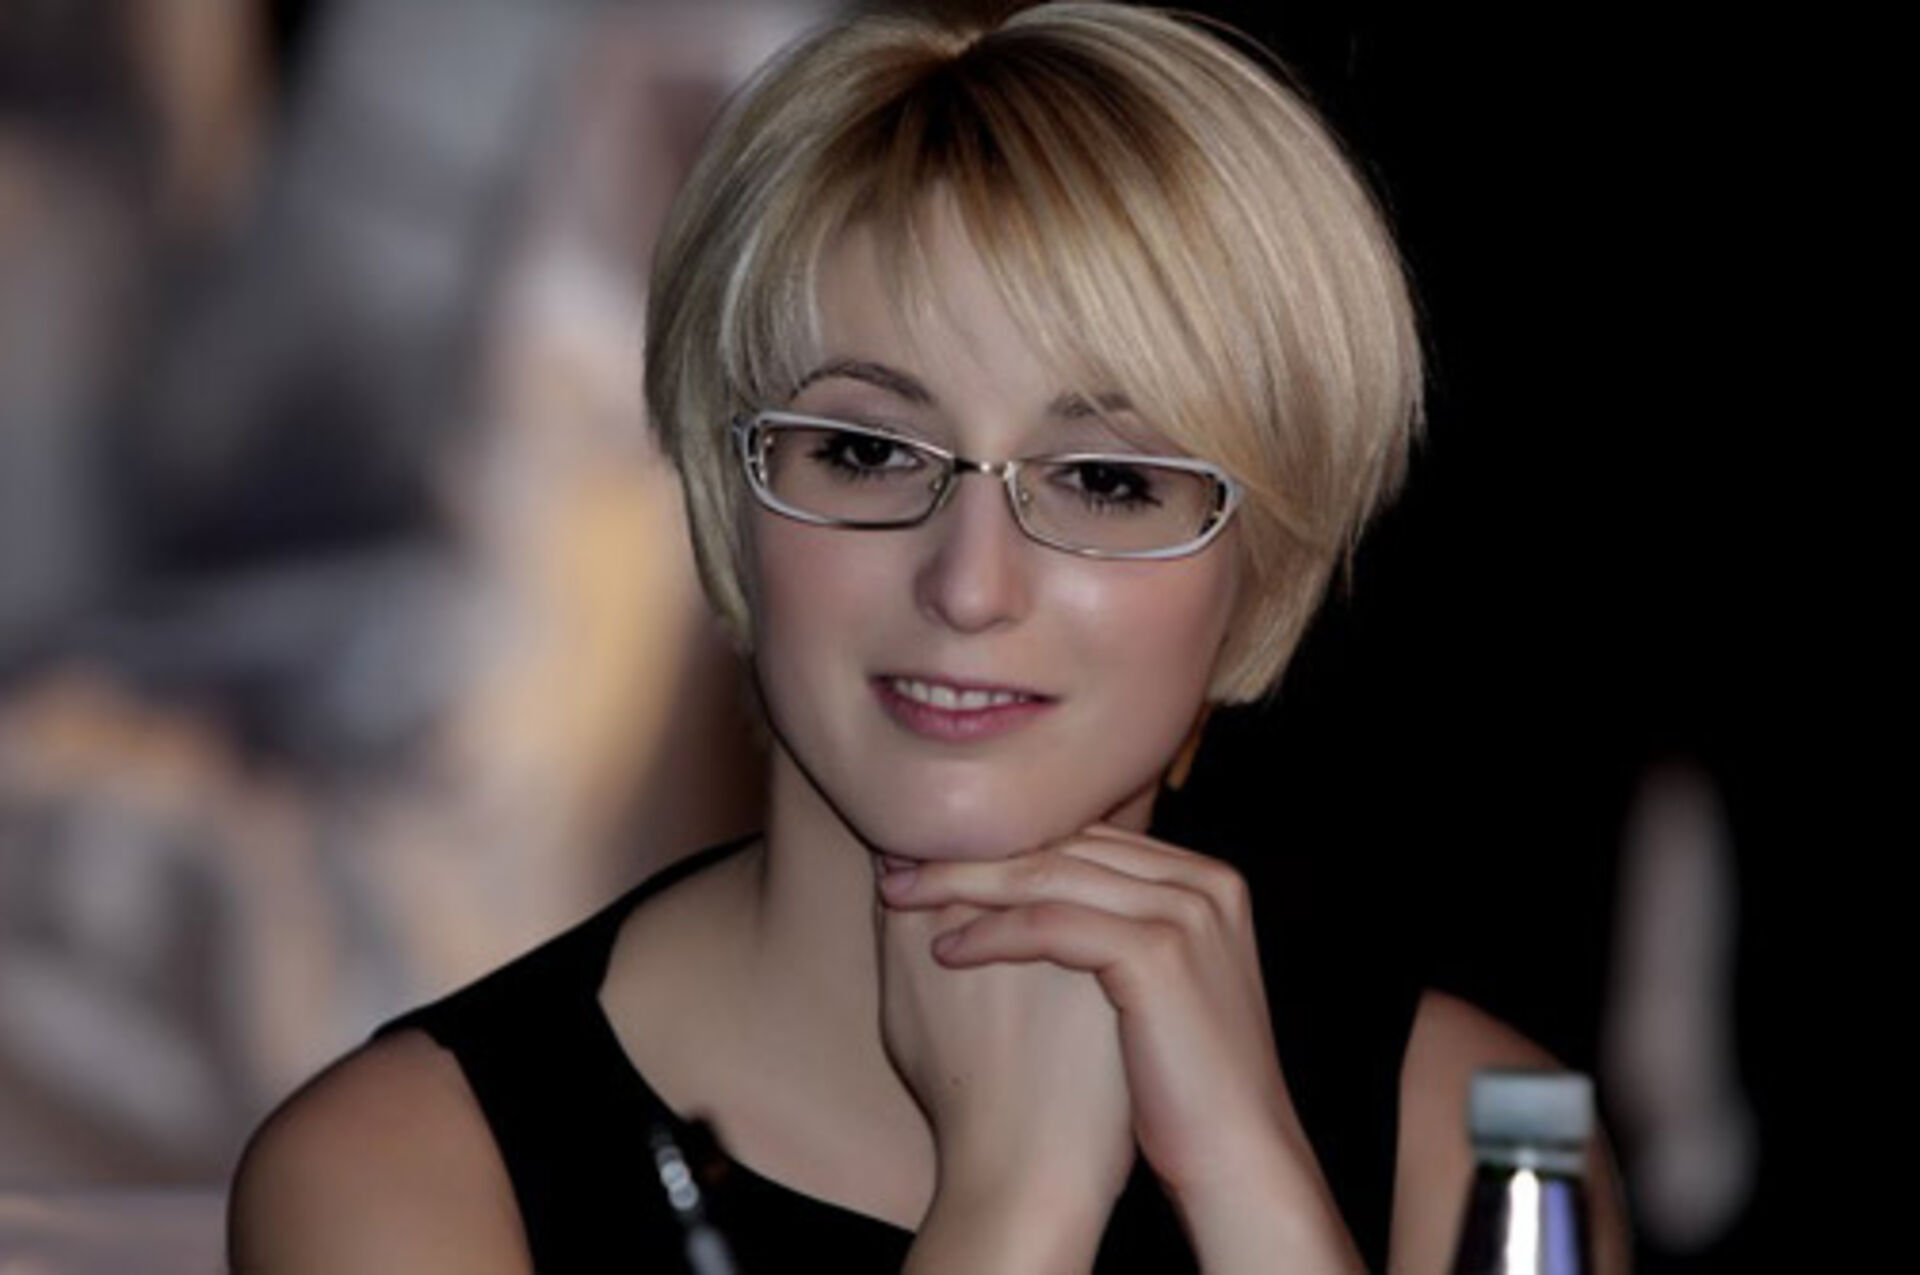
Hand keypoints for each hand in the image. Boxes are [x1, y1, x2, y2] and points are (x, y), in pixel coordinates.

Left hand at [879, 827, 1362, 1272]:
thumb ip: (1113, 925)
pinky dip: (990, 933)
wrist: (1237, 1155)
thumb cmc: (1181, 1083)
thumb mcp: (1153, 985)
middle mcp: (1203, 880)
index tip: (933, 858)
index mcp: (1203, 878)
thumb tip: (1023, 895)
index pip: (1084, 839)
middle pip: (1063, 846)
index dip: (1004, 845)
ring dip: (963, 885)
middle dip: (973, 856)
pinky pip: (1051, 925)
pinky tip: (944, 950)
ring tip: (902, 898)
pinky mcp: (1159, 952)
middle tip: (898, 868)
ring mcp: (1186, 911)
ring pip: (1048, 876)